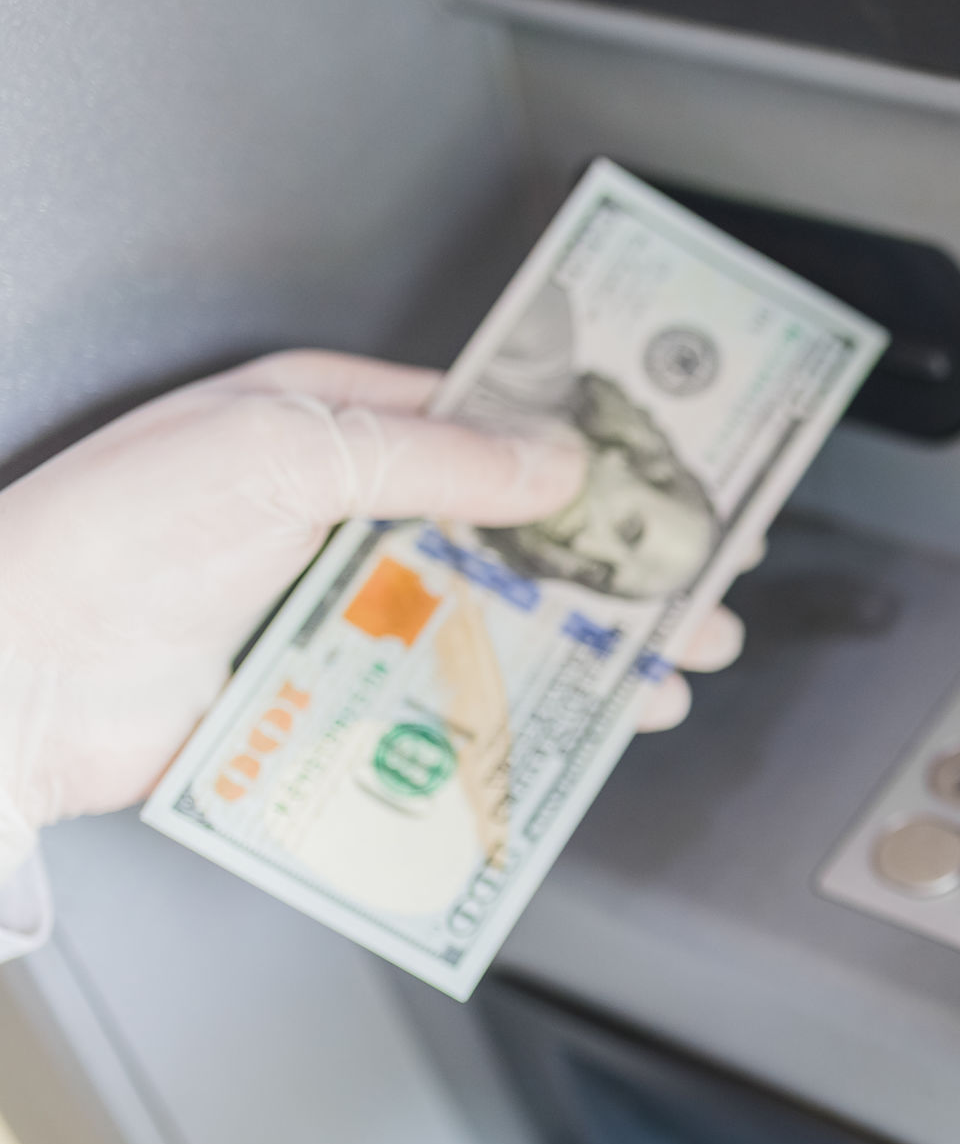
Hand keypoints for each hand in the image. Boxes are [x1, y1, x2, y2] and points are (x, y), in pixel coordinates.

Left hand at [0, 351, 744, 873]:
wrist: (16, 677)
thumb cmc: (108, 540)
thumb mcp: (278, 453)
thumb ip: (428, 457)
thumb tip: (555, 461)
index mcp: (331, 422)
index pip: (489, 419)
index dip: (589, 442)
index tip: (674, 464)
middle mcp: (347, 511)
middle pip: (515, 530)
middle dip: (620, 560)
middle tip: (706, 582)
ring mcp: (343, 608)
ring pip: (500, 622)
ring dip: (595, 645)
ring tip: (676, 666)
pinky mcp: (333, 695)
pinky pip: (451, 701)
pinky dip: (531, 714)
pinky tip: (590, 724)